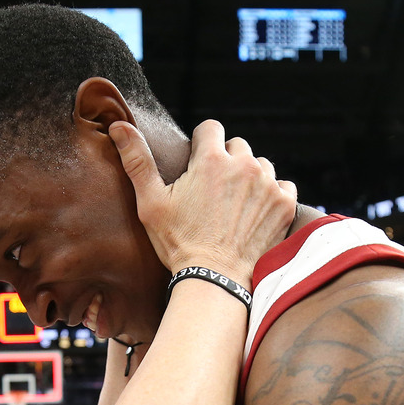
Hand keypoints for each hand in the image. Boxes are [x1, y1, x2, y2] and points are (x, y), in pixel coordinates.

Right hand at [109, 119, 296, 285]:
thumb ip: (137, 160)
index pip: (211, 128)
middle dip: (226, 161)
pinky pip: (283, 185)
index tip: (196, 165)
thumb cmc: (178, 243)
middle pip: (237, 146)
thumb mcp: (150, 202)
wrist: (215, 279)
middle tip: (213, 190)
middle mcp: (244, 165)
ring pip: (261, 164)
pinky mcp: (285, 204)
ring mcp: (268, 184)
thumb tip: (118, 125)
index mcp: (211, 160)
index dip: (201, 145)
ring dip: (250, 176)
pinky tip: (254, 212)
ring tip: (234, 202)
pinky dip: (271, 194)